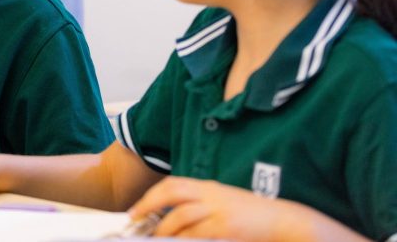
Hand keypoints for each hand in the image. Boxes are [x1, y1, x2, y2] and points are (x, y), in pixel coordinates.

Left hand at [130, 177, 361, 241]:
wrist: (285, 222)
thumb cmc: (253, 216)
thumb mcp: (224, 203)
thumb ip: (201, 207)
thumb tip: (172, 220)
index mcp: (209, 187)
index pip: (172, 185)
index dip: (150, 196)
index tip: (136, 210)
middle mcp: (211, 195)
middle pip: (171, 194)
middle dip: (148, 206)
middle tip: (136, 221)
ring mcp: (219, 211)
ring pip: (180, 216)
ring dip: (164, 229)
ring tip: (156, 238)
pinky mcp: (226, 228)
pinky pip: (197, 235)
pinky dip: (184, 240)